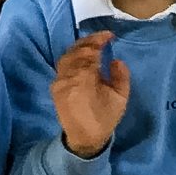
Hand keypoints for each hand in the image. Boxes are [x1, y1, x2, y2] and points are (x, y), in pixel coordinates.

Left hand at [50, 33, 128, 157]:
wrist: (82, 139)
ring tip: (92, 44)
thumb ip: (120, 76)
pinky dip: (72, 56)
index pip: (90, 51)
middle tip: (102, 37)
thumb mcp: (120, 98)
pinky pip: (62, 65)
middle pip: (77, 51)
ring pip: (67, 56)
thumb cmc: (104, 119)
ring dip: (79, 47)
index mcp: (84, 78)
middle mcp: (68, 77)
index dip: (99, 40)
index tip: (109, 35)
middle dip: (90, 41)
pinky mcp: (55, 87)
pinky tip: (81, 56)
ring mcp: (59, 81)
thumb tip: (115, 60)